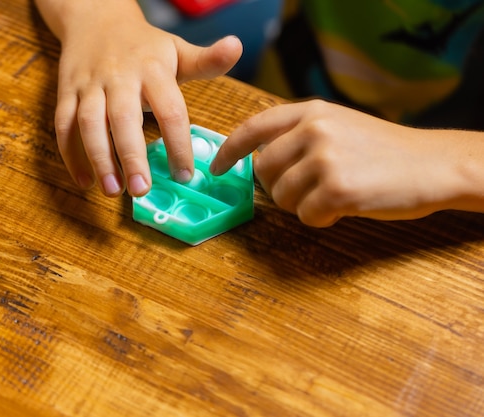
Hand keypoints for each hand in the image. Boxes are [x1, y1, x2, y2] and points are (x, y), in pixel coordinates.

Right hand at [36, 0, 241, 196]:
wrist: (96, 17)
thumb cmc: (143, 45)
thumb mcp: (177, 50)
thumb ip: (206, 60)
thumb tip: (237, 47)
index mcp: (152, 68)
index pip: (170, 109)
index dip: (178, 143)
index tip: (185, 175)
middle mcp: (119, 76)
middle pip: (124, 117)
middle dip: (132, 155)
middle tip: (142, 191)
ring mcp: (89, 84)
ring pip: (88, 122)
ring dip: (98, 158)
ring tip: (113, 191)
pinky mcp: (67, 92)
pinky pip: (63, 124)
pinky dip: (70, 154)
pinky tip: (85, 181)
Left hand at [211, 99, 480, 226]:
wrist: (433, 164)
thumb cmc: (384, 150)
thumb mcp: (339, 125)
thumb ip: (299, 135)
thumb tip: (258, 161)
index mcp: (311, 111)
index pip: (253, 127)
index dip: (229, 150)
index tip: (215, 168)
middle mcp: (314, 130)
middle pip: (263, 170)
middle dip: (277, 188)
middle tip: (307, 191)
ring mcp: (325, 158)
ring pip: (282, 196)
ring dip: (302, 205)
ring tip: (334, 196)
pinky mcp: (336, 189)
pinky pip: (306, 216)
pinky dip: (321, 219)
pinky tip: (346, 207)